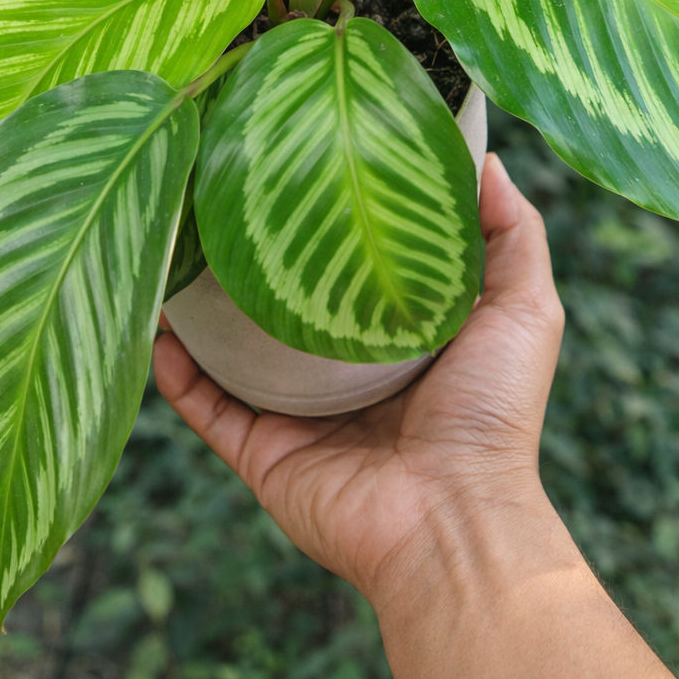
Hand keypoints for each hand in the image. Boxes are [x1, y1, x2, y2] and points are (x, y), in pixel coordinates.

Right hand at [152, 153, 563, 605]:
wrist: (453, 520)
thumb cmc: (493, 412)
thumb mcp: (524, 307)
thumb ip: (511, 233)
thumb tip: (486, 157)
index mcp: (400, 339)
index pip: (355, 267)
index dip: (332, 220)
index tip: (304, 161)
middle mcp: (344, 375)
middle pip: (286, 305)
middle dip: (256, 257)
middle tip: (221, 193)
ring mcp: (298, 415)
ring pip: (231, 352)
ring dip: (199, 308)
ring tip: (172, 244)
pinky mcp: (262, 452)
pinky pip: (203, 405)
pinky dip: (174, 368)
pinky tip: (154, 319)